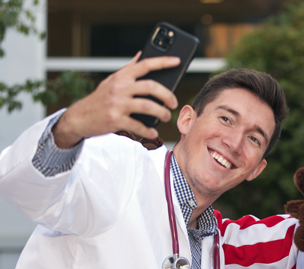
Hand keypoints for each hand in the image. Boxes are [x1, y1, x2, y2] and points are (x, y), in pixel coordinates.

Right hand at [52, 52, 179, 147]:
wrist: (78, 118)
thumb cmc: (100, 99)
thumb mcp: (112, 81)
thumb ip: (129, 69)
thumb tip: (142, 54)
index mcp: (121, 77)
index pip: (144, 64)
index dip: (162, 62)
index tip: (177, 61)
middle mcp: (119, 88)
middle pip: (150, 87)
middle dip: (167, 95)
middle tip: (173, 103)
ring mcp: (117, 104)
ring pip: (147, 106)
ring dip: (161, 113)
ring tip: (166, 116)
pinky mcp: (115, 120)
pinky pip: (138, 125)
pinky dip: (149, 130)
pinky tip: (153, 132)